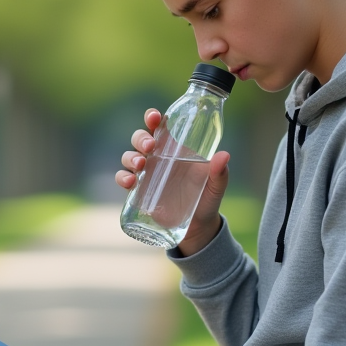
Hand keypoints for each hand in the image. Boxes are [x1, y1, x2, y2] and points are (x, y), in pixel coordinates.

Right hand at [116, 108, 229, 255]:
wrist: (197, 227)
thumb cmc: (207, 199)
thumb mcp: (216, 186)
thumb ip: (220, 173)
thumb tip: (223, 155)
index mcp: (175, 149)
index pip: (160, 127)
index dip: (152, 118)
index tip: (154, 117)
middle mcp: (158, 157)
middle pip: (140, 138)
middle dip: (141, 138)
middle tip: (150, 146)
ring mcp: (146, 173)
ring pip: (129, 156)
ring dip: (131, 157)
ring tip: (141, 165)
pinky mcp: (138, 190)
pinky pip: (123, 178)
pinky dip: (122, 177)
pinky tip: (130, 182)